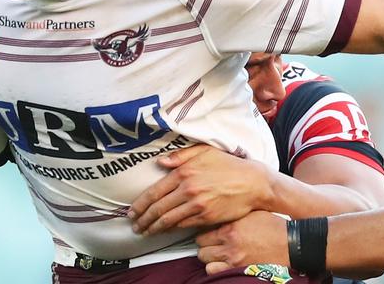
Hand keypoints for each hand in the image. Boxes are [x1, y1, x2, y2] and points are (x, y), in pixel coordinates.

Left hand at [128, 145, 271, 234]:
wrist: (252, 183)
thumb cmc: (228, 164)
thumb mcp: (204, 151)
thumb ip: (180, 156)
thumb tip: (160, 162)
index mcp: (183, 172)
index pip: (154, 192)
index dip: (140, 204)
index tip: (131, 211)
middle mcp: (187, 190)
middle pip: (158, 208)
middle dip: (143, 219)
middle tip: (134, 225)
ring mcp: (197, 205)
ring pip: (168, 220)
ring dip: (154, 227)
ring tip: (145, 231)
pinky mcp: (206, 217)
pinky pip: (183, 225)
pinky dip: (171, 229)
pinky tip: (164, 230)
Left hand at [196, 211, 288, 274]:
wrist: (291, 244)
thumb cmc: (274, 227)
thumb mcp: (250, 214)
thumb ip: (232, 215)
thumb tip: (219, 213)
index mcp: (230, 228)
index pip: (202, 231)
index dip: (204, 233)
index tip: (207, 233)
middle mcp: (229, 244)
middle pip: (201, 246)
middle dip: (205, 245)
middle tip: (211, 244)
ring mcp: (233, 259)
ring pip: (205, 260)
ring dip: (209, 258)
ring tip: (216, 254)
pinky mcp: (239, 270)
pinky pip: (214, 272)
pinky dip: (215, 268)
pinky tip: (222, 264)